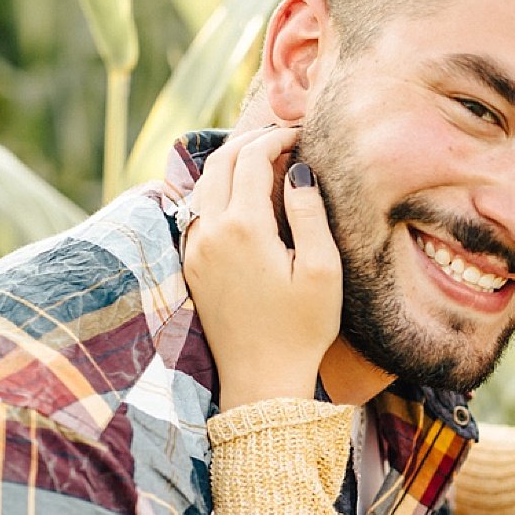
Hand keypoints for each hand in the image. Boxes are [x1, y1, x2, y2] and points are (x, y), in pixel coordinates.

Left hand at [179, 125, 342, 409]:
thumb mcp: (322, 270)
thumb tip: (298, 170)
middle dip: (251, 141)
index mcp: (242, 226)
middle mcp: (209, 231)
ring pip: (204, 183)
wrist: (261, 379)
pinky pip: (197, 209)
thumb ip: (309, 213)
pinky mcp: (191, 265)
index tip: (300, 134)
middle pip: (221, 162)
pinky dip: (218, 188)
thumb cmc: (301, 329)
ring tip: (264, 160)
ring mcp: (195, 248)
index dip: (277, 138)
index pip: (252, 159)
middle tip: (282, 138)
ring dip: (231, 162)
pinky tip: (242, 194)